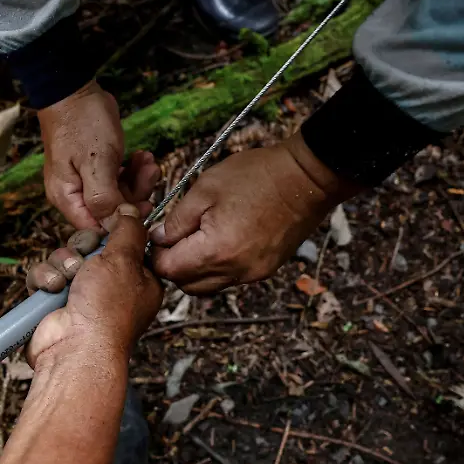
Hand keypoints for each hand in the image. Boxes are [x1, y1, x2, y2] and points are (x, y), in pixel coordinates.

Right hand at [24, 204, 162, 367]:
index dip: (110, 237)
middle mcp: (109, 289)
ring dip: (61, 264)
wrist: (75, 349)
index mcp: (137, 281)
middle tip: (84, 262)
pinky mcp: (54, 304)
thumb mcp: (125, 259)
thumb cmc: (106, 310)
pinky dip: (45, 279)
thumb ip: (128, 230)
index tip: (105, 236)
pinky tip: (51, 289)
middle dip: (81, 250)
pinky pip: (44, 276)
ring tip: (66, 281)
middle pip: (89, 248)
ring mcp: (80, 298)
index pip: (123, 245)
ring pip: (63, 259)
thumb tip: (130, 210)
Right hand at [40, 81, 159, 229]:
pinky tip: (142, 157)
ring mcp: (86, 182)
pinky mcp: (98, 170)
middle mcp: (74, 195)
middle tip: (151, 175)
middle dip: (135, 196)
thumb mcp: (97, 163)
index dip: (120, 225)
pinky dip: (133, 171)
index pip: (95, 229)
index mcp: (68, 198)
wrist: (74, 89)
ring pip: (119, 196)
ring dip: (139, 181)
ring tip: (148, 161)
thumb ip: (105, 199)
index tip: (142, 209)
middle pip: (110, 213)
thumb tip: (117, 227)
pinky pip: (119, 180)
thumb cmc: (81, 124)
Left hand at [150, 131, 358, 293]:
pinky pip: (229, 279)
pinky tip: (220, 241)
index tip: (160, 234)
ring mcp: (252, 274)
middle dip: (173, 264)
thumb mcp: (204, 189)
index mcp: (216, 251)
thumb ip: (175, 220)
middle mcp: (235, 271)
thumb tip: (157, 239)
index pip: (168, 270)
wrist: (307, 177)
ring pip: (207, 286)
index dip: (157, 253)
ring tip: (198, 238)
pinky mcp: (264, 270)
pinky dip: (216, 267)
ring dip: (194, 269)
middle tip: (176, 236)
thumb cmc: (257, 176)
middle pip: (185, 285)